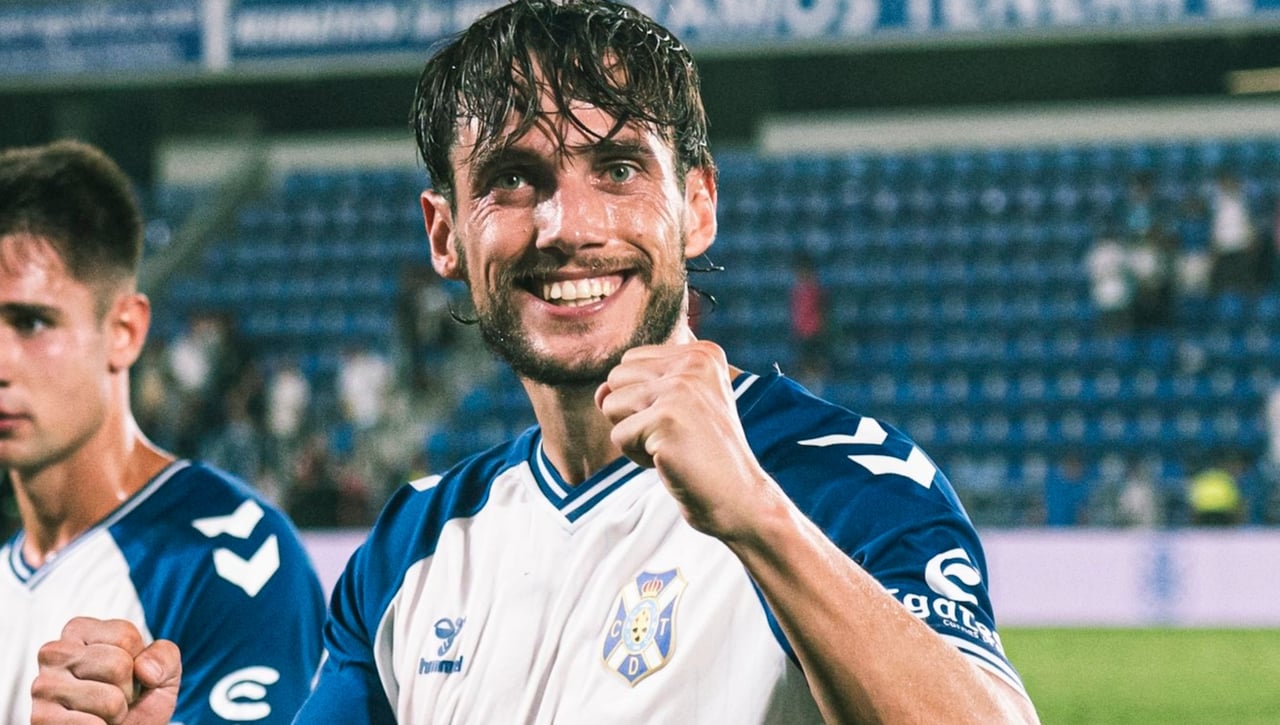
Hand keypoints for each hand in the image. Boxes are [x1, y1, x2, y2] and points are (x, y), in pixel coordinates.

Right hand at [31, 617, 180, 724]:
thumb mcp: (162, 671)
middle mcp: (54, 653)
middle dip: (128, 689)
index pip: (125, 636)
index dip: (139, 662)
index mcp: (79, 630)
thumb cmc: (138, 699)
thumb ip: (165, 656)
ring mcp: (43, 686)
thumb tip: (144, 670)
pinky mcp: (41, 718)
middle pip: (118, 665)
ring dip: (116, 712)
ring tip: (102, 712)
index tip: (127, 674)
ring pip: (109, 699)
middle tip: (115, 697)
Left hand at [595, 340, 778, 540]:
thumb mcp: (672, 409)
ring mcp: (680, 389)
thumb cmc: (702, 455)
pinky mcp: (666, 419)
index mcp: (701, 353)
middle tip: (673, 434)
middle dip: (632, 413)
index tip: (680, 419)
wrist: (737, 497)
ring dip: (633, 435)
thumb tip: (599, 392)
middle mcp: (693, 363)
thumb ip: (633, 389)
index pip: (632, 361)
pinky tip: (669, 460)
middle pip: (617, 377)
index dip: (644, 398)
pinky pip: (618, 436)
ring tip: (671, 446)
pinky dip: (637, 457)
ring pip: (611, 404)